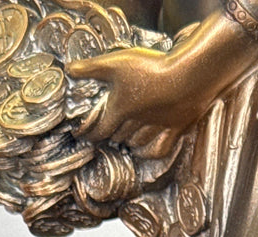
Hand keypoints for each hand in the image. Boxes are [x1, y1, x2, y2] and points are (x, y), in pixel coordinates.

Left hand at [69, 14, 257, 145]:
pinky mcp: (176, 128)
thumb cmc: (151, 69)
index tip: (84, 136)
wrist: (188, 77)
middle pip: (120, 136)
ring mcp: (158, 128)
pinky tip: (148, 150)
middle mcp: (137, 124)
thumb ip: (91, 69)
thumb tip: (69, 70)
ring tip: (126, 140)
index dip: (90, 134)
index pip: (100, 129)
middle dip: (111, 136)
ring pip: (139, 143)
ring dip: (130, 143)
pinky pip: (161, 149)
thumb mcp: (115, 63)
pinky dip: (151, 152)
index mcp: (120, 110)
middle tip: (107, 134)